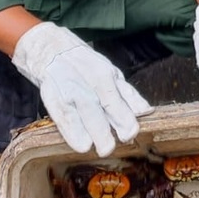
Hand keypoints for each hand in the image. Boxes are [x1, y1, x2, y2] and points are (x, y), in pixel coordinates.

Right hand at [11, 22, 152, 153]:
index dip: (125, 120)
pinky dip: (74, 134)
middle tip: (113, 146)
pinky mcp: (53, 100)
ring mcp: (70, 92)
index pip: (117, 100)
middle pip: (100, 111)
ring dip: (95, 135)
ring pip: (84, 115)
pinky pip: (64, 120)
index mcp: (105, 76)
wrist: (52, 50)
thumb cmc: (86, 65)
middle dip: (108, 134)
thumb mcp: (111, 74)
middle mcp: (88, 83)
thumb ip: (127, 95)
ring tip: (103, 148)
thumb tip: (146, 112)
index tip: (131, 133)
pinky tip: (82, 145)